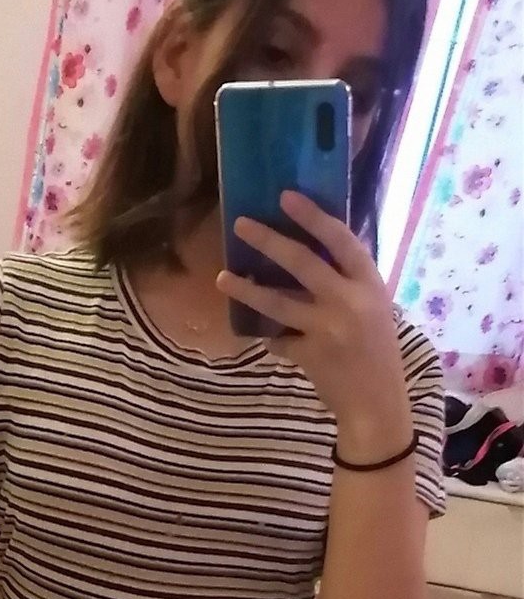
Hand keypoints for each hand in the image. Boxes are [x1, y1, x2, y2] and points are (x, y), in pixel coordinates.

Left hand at [217, 192, 411, 456]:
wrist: (376, 402)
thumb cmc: (376, 349)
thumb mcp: (374, 306)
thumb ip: (348, 281)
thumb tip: (312, 247)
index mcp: (369, 284)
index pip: (340, 240)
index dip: (313, 216)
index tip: (286, 197)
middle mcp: (349, 302)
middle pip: (301, 262)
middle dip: (268, 241)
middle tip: (240, 224)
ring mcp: (328, 329)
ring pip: (278, 302)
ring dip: (246, 290)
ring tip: (222, 277)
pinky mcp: (309, 355)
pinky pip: (278, 339)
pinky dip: (269, 336)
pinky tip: (259, 333)